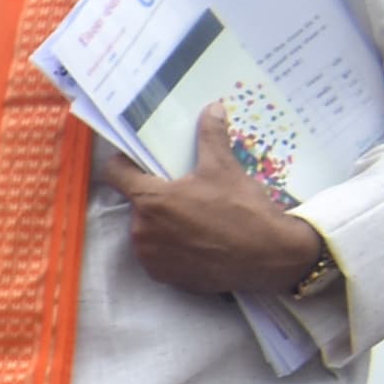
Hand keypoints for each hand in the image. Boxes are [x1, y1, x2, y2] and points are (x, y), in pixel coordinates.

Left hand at [100, 105, 331, 297]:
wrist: (268, 257)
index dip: (124, 163)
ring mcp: (150, 256)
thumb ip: (210, 136)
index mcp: (150, 200)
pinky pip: (158, 254)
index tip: (135, 159)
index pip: (115, 174)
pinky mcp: (162, 275)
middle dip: (156, 195)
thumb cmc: (243, 210)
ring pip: (147, 229)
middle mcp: (141, 230)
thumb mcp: (225, 168)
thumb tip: (212, 107)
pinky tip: (196, 238)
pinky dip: (171, 246)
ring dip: (163, 221)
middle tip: (184, 189)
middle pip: (137, 203)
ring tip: (194, 215)